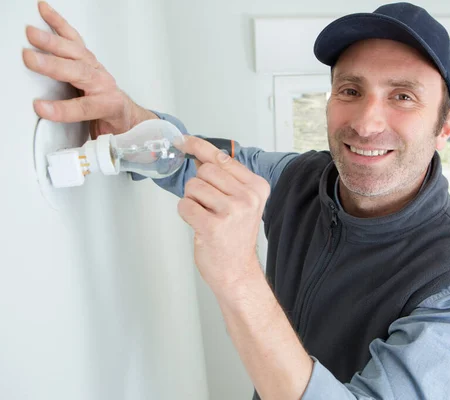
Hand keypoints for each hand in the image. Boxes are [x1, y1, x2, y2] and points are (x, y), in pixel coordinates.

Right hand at [23, 2, 155, 138]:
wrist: (130, 116)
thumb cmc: (116, 126)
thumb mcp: (105, 140)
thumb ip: (90, 144)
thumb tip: (73, 158)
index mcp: (110, 105)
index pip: (86, 107)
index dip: (63, 109)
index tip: (41, 109)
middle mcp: (104, 84)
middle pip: (78, 72)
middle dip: (53, 66)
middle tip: (30, 59)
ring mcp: (96, 69)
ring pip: (75, 53)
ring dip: (52, 42)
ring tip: (31, 33)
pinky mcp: (88, 60)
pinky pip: (73, 39)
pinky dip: (59, 24)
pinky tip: (45, 11)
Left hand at [176, 137, 270, 291]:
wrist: (237, 271)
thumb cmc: (235, 237)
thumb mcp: (239, 202)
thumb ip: (223, 177)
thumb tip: (200, 154)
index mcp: (257, 187)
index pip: (222, 158)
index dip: (198, 146)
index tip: (183, 139)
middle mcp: (248, 197)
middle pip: (205, 171)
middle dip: (199, 186)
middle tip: (210, 205)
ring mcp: (232, 212)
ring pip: (192, 187)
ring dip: (192, 201)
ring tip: (207, 216)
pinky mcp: (213, 226)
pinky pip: (185, 206)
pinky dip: (186, 213)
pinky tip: (200, 224)